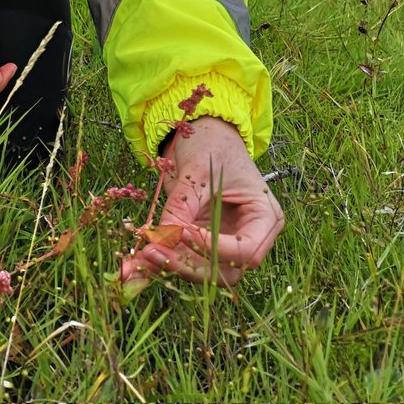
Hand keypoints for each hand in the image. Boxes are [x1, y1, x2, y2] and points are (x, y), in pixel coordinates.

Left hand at [134, 117, 283, 285]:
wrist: (205, 133)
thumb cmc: (212, 144)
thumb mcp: (198, 171)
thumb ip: (183, 204)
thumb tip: (162, 235)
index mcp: (264, 216)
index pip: (246, 250)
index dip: (215, 248)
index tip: (183, 234)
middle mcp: (250, 236)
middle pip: (224, 268)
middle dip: (187, 264)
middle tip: (152, 252)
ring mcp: (227, 242)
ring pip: (204, 270)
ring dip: (172, 266)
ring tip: (141, 258)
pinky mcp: (204, 242)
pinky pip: (187, 258)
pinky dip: (165, 259)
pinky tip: (139, 262)